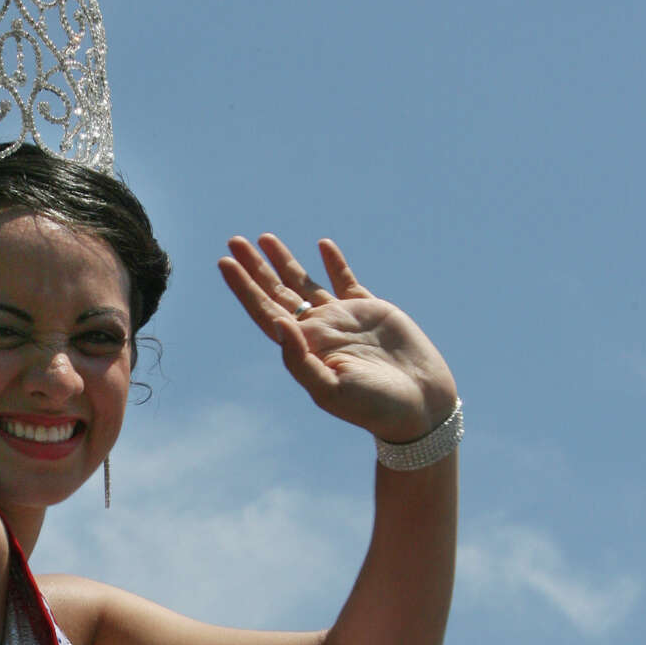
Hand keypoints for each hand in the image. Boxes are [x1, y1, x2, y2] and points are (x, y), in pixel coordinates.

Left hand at [218, 233, 457, 444]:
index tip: (225, 263)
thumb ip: (300, 360)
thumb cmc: (374, 406)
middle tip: (234, 241)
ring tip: (265, 238)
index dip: (244, 289)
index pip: (265, 312)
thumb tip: (277, 323)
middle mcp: (318, 331)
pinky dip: (334, 263)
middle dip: (256, 268)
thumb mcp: (330, 390)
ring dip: (285, 261)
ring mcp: (343, 319)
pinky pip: (346, 281)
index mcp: (304, 348)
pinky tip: (322, 245)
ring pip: (306, 283)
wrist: (419, 406)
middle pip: (278, 293)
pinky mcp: (371, 311)